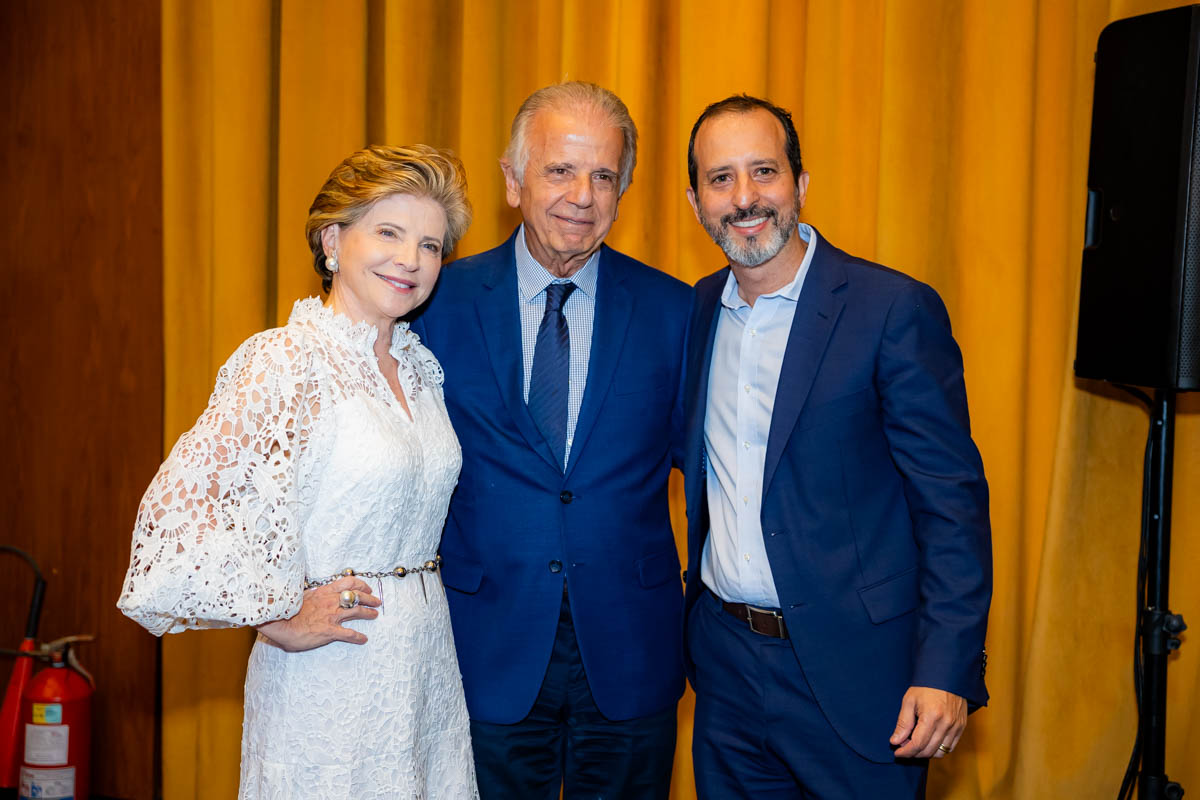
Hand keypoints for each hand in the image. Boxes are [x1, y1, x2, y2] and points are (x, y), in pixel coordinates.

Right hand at [257, 577, 380, 651]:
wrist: (279, 622)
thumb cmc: (287, 611)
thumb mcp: (302, 597)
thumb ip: (314, 596)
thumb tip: (317, 595)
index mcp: (324, 592)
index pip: (348, 583)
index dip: (360, 585)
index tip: (366, 588)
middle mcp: (330, 601)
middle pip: (357, 596)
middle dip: (370, 598)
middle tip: (377, 601)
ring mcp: (331, 615)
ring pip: (357, 611)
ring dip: (368, 613)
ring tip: (374, 615)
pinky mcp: (329, 630)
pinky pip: (349, 633)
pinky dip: (358, 637)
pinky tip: (363, 639)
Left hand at [889, 686, 966, 758]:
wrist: (947, 676)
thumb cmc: (926, 687)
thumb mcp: (909, 701)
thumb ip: (903, 723)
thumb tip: (895, 741)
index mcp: (931, 716)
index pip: (918, 744)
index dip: (905, 752)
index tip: (897, 752)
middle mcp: (946, 724)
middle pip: (928, 750)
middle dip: (913, 753)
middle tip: (903, 747)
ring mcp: (956, 726)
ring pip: (940, 752)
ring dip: (926, 753)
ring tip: (915, 744)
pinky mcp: (962, 727)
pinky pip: (950, 747)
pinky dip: (938, 749)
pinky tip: (928, 742)